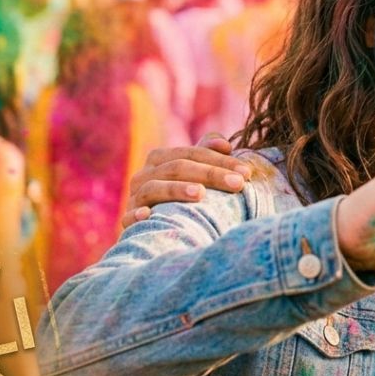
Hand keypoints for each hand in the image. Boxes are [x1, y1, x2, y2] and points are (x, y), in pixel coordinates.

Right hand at [121, 134, 250, 227]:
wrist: (155, 232)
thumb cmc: (181, 200)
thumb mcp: (194, 175)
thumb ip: (206, 154)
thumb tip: (224, 143)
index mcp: (160, 160)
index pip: (191, 153)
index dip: (219, 160)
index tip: (247, 172)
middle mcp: (143, 176)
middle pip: (177, 168)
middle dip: (210, 174)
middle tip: (238, 184)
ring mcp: (134, 199)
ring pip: (154, 188)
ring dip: (177, 189)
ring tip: (201, 194)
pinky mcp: (127, 222)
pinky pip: (128, 217)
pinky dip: (136, 215)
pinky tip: (149, 215)